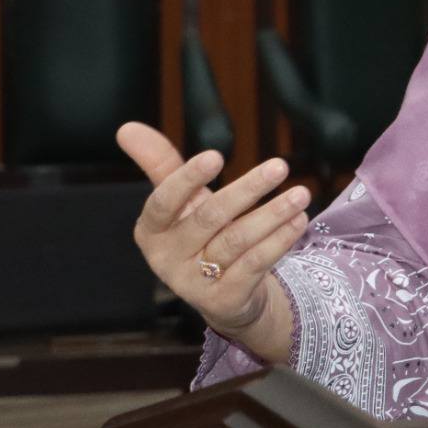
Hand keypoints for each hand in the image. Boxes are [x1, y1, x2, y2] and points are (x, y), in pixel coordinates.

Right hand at [117, 122, 306, 355]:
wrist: (224, 295)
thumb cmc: (200, 235)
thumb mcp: (180, 202)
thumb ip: (158, 164)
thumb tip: (126, 127)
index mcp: (151, 231)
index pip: (163, 202)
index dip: (187, 179)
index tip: (215, 155)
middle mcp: (167, 259)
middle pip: (210, 218)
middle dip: (248, 190)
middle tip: (280, 165)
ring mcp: (194, 283)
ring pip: (238, 241)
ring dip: (273, 214)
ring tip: (301, 193)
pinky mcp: (224, 300)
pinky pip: (256, 265)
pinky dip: (280, 240)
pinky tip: (299, 220)